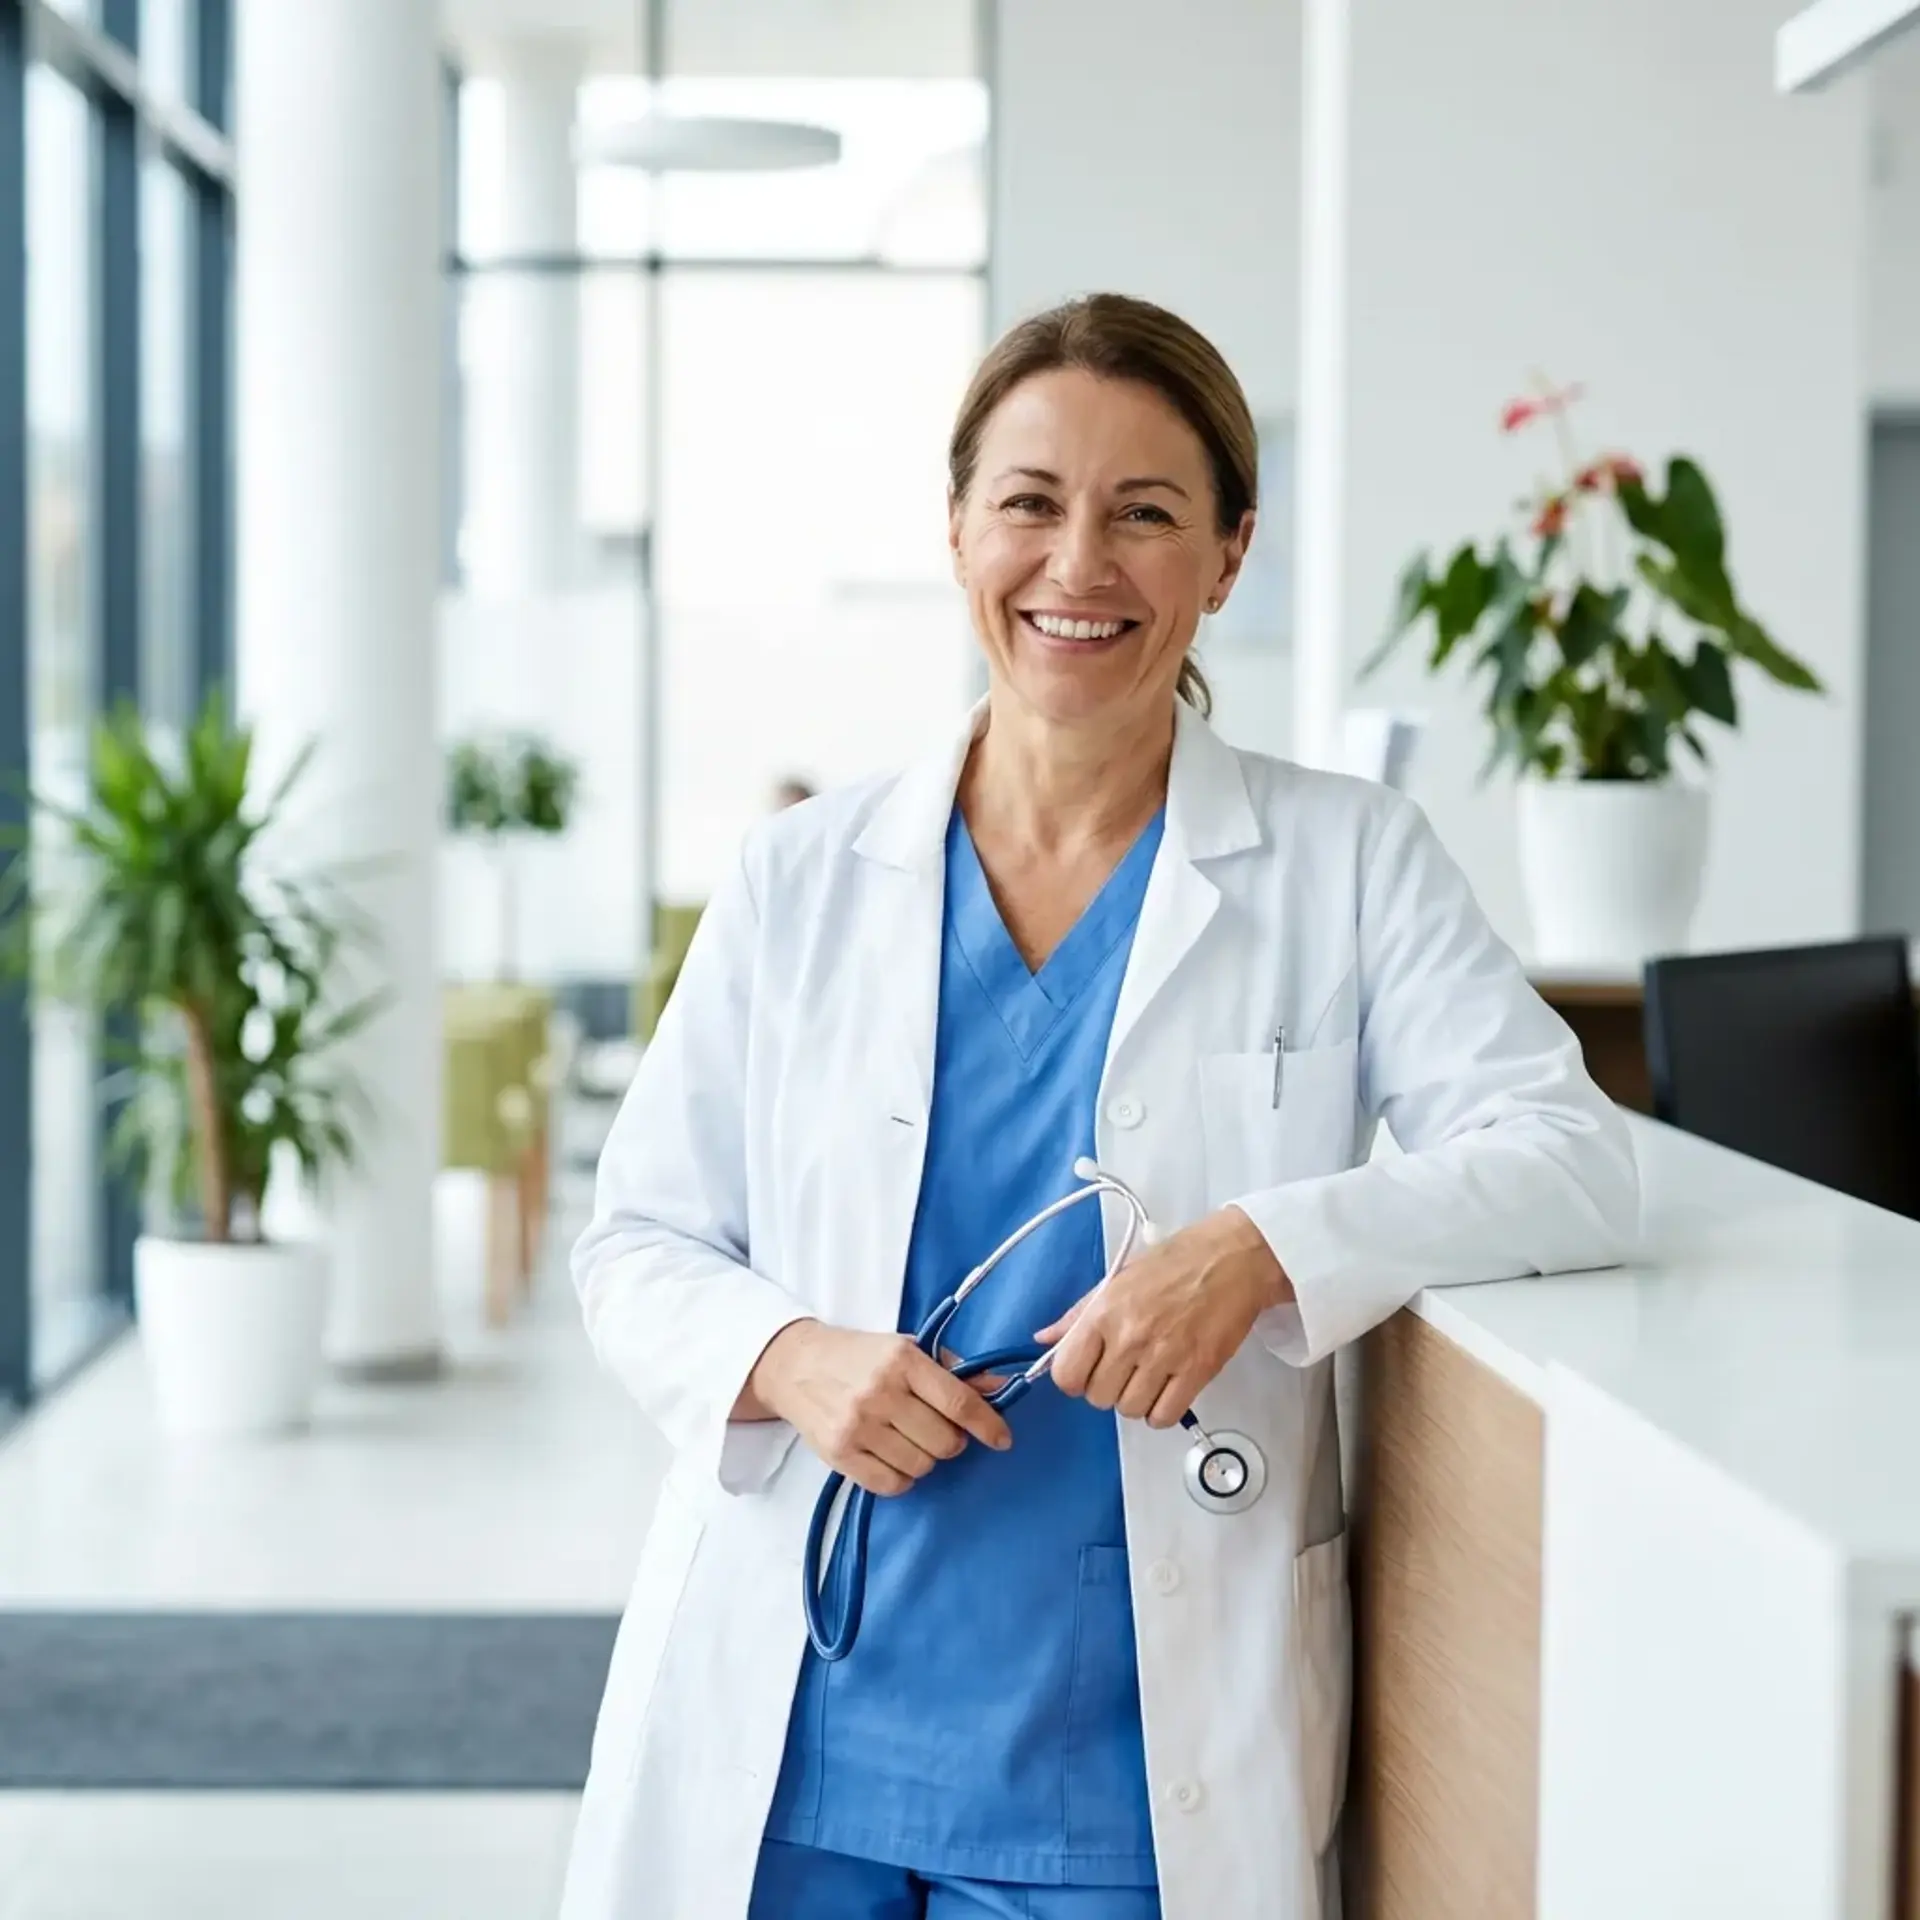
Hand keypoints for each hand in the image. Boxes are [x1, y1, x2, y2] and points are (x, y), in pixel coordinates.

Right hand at [744, 1321, 1012, 1496]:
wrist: (796, 1365)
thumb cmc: (861, 1356)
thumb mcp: (907, 1349)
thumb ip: (953, 1372)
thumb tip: (1001, 1387)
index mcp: (903, 1360)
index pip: (958, 1403)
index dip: (988, 1425)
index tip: (1002, 1439)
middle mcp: (881, 1392)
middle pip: (944, 1442)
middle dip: (951, 1441)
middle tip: (936, 1429)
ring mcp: (858, 1425)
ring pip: (921, 1466)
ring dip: (924, 1459)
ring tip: (908, 1439)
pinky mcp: (839, 1453)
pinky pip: (891, 1485)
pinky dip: (901, 1477)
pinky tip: (892, 1456)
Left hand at [1036, 1207, 1291, 1427]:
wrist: (1232, 1259)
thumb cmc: (1175, 1262)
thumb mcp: (1118, 1278)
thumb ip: (1078, 1314)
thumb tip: (1045, 1339)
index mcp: (1105, 1312)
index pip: (1066, 1374)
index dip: (1074, 1378)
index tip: (1087, 1370)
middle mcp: (1130, 1337)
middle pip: (1097, 1397)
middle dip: (1107, 1388)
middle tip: (1124, 1368)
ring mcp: (1164, 1357)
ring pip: (1129, 1410)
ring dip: (1135, 1399)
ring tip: (1148, 1376)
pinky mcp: (1197, 1372)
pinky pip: (1164, 1417)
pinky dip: (1161, 1411)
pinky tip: (1166, 1390)